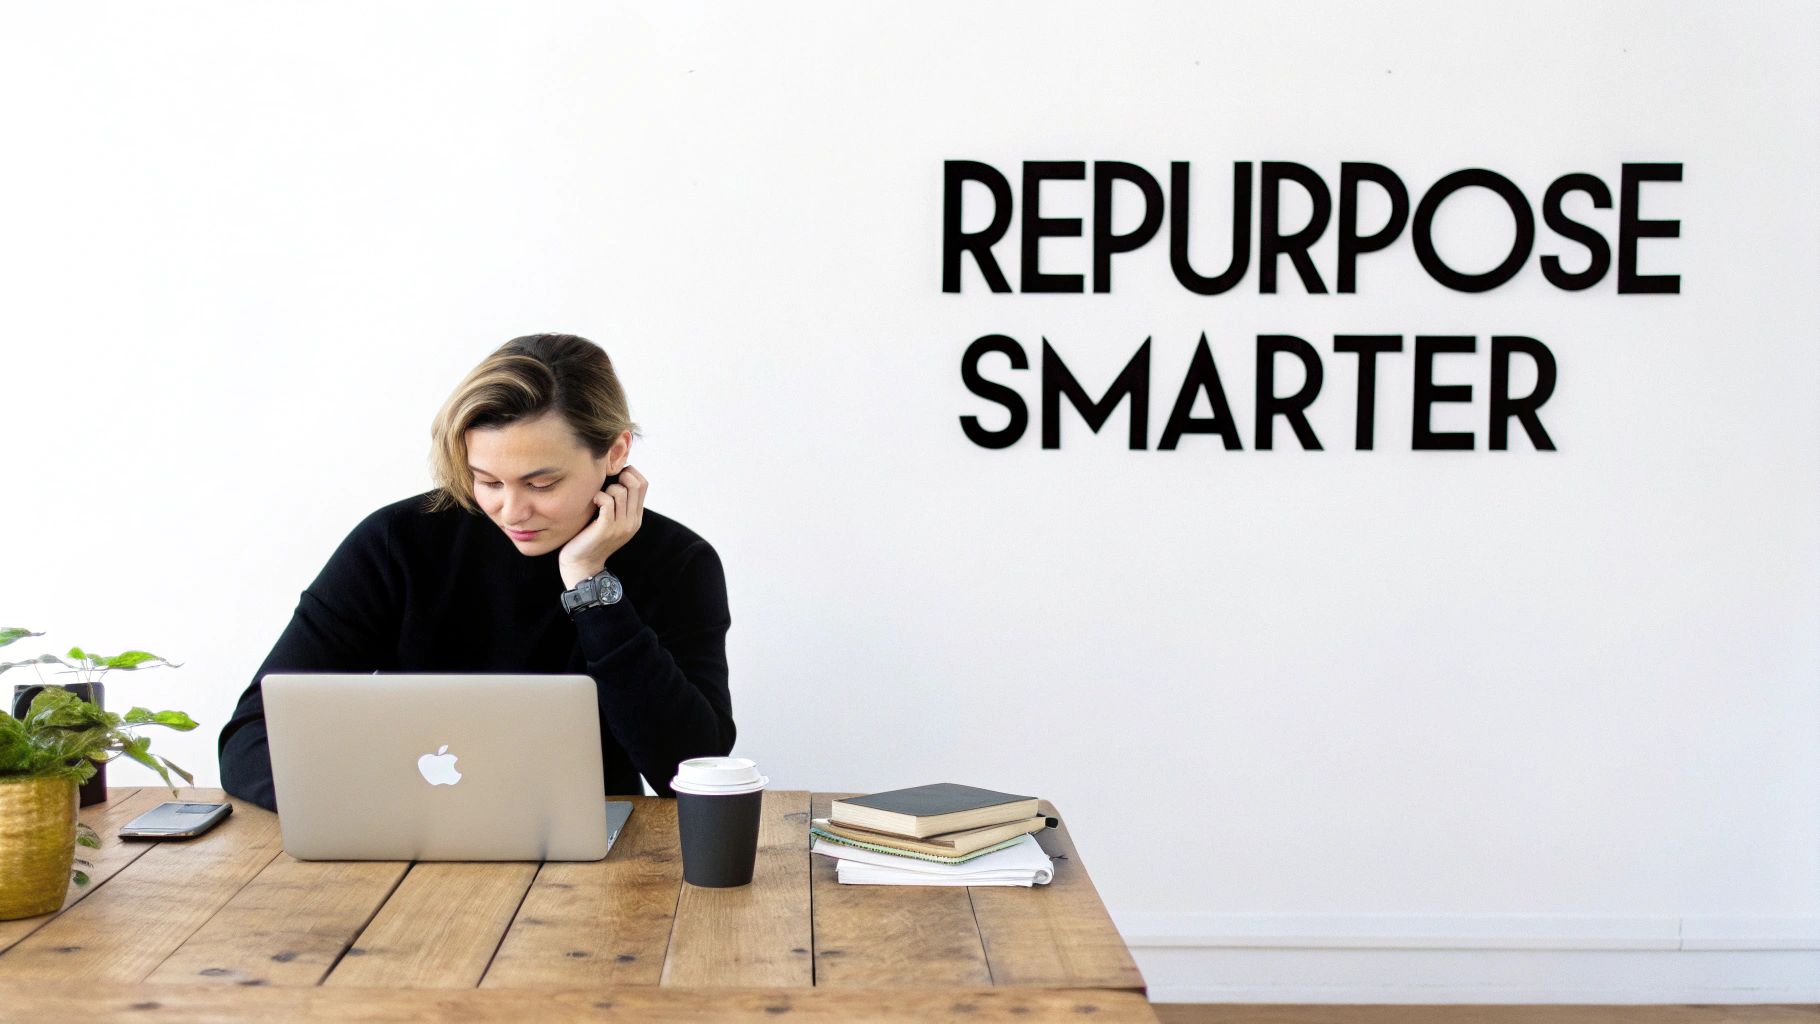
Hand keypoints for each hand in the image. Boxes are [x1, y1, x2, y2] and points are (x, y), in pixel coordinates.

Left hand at [559, 465, 646, 587]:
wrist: (583, 565)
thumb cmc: (591, 538)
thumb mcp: (612, 521)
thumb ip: (618, 504)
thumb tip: (616, 477)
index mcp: (636, 518)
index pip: (644, 484)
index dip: (631, 472)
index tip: (615, 474)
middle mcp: (632, 521)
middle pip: (635, 485)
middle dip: (620, 476)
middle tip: (605, 483)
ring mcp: (621, 526)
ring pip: (620, 491)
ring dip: (607, 488)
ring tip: (598, 498)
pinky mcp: (606, 528)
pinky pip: (607, 501)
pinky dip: (598, 496)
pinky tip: (592, 503)